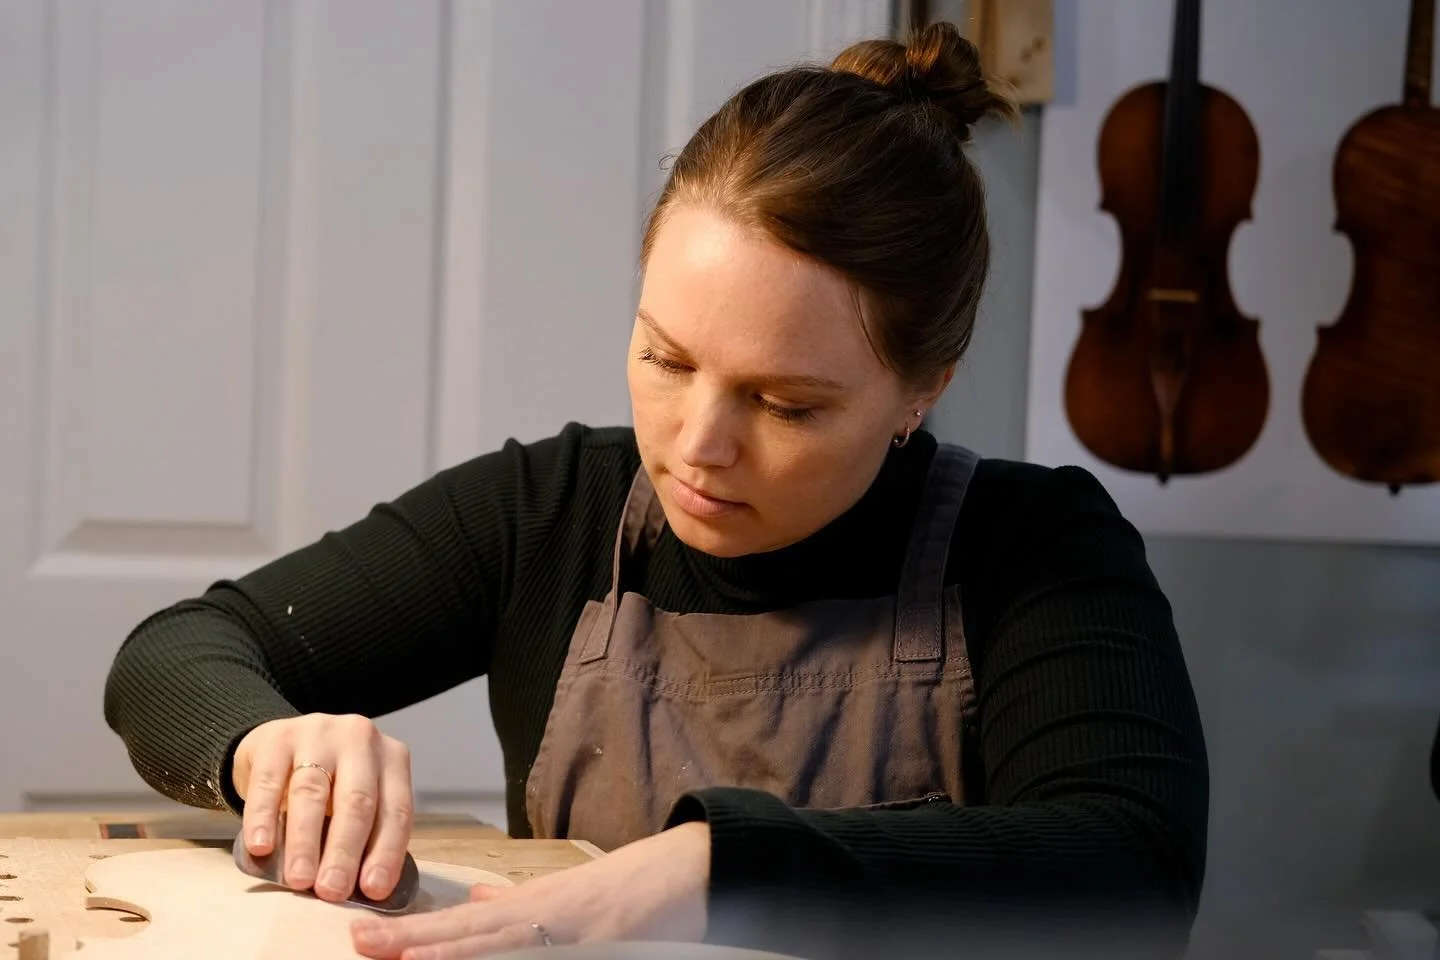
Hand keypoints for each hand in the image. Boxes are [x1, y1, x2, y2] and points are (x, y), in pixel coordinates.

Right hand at [232, 713, 413, 904]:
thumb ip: (365, 833)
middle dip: (345, 851)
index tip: (373, 890)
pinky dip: (263, 818)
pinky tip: (261, 847)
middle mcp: (360, 738)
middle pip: (356, 800)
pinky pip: (268, 782)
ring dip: (306, 841)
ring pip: (312, 792)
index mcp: (391, 758)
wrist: (281, 744)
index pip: (396, 809)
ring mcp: (317, 733)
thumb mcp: (356, 799)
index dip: (386, 851)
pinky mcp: (275, 738)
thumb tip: (363, 889)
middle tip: (332, 890)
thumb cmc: (330, 783)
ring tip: (300, 879)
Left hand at [350, 821, 711, 958]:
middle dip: (413, 946)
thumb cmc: (623, 886)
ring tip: (405, 958)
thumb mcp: (560, 891)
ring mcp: (565, 938)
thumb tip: (472, 898)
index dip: (411, 933)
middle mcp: (539, 919)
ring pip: (496, 950)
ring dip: (450, 957)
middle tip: (362, 945)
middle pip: (467, 936)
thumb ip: (512, 902)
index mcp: (529, 907)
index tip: (364, 936)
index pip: (459, 923)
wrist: (684, 873)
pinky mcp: (593, 950)